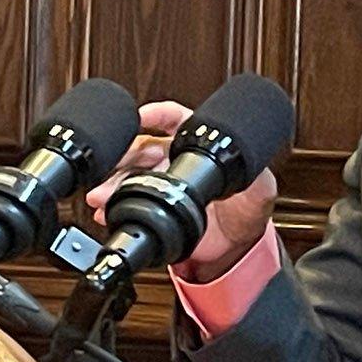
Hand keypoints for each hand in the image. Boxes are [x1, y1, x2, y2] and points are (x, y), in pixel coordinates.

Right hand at [85, 99, 278, 283]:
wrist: (236, 247)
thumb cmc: (248, 210)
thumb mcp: (259, 189)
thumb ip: (253, 174)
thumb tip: (249, 164)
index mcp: (201, 146)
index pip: (178, 120)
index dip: (159, 114)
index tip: (143, 115)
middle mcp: (176, 158)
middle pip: (145, 146)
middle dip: (126, 154)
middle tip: (114, 165)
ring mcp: (162, 181)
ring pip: (130, 172)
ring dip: (113, 181)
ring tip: (102, 193)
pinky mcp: (153, 205)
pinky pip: (127, 200)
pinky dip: (112, 204)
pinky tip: (104, 209)